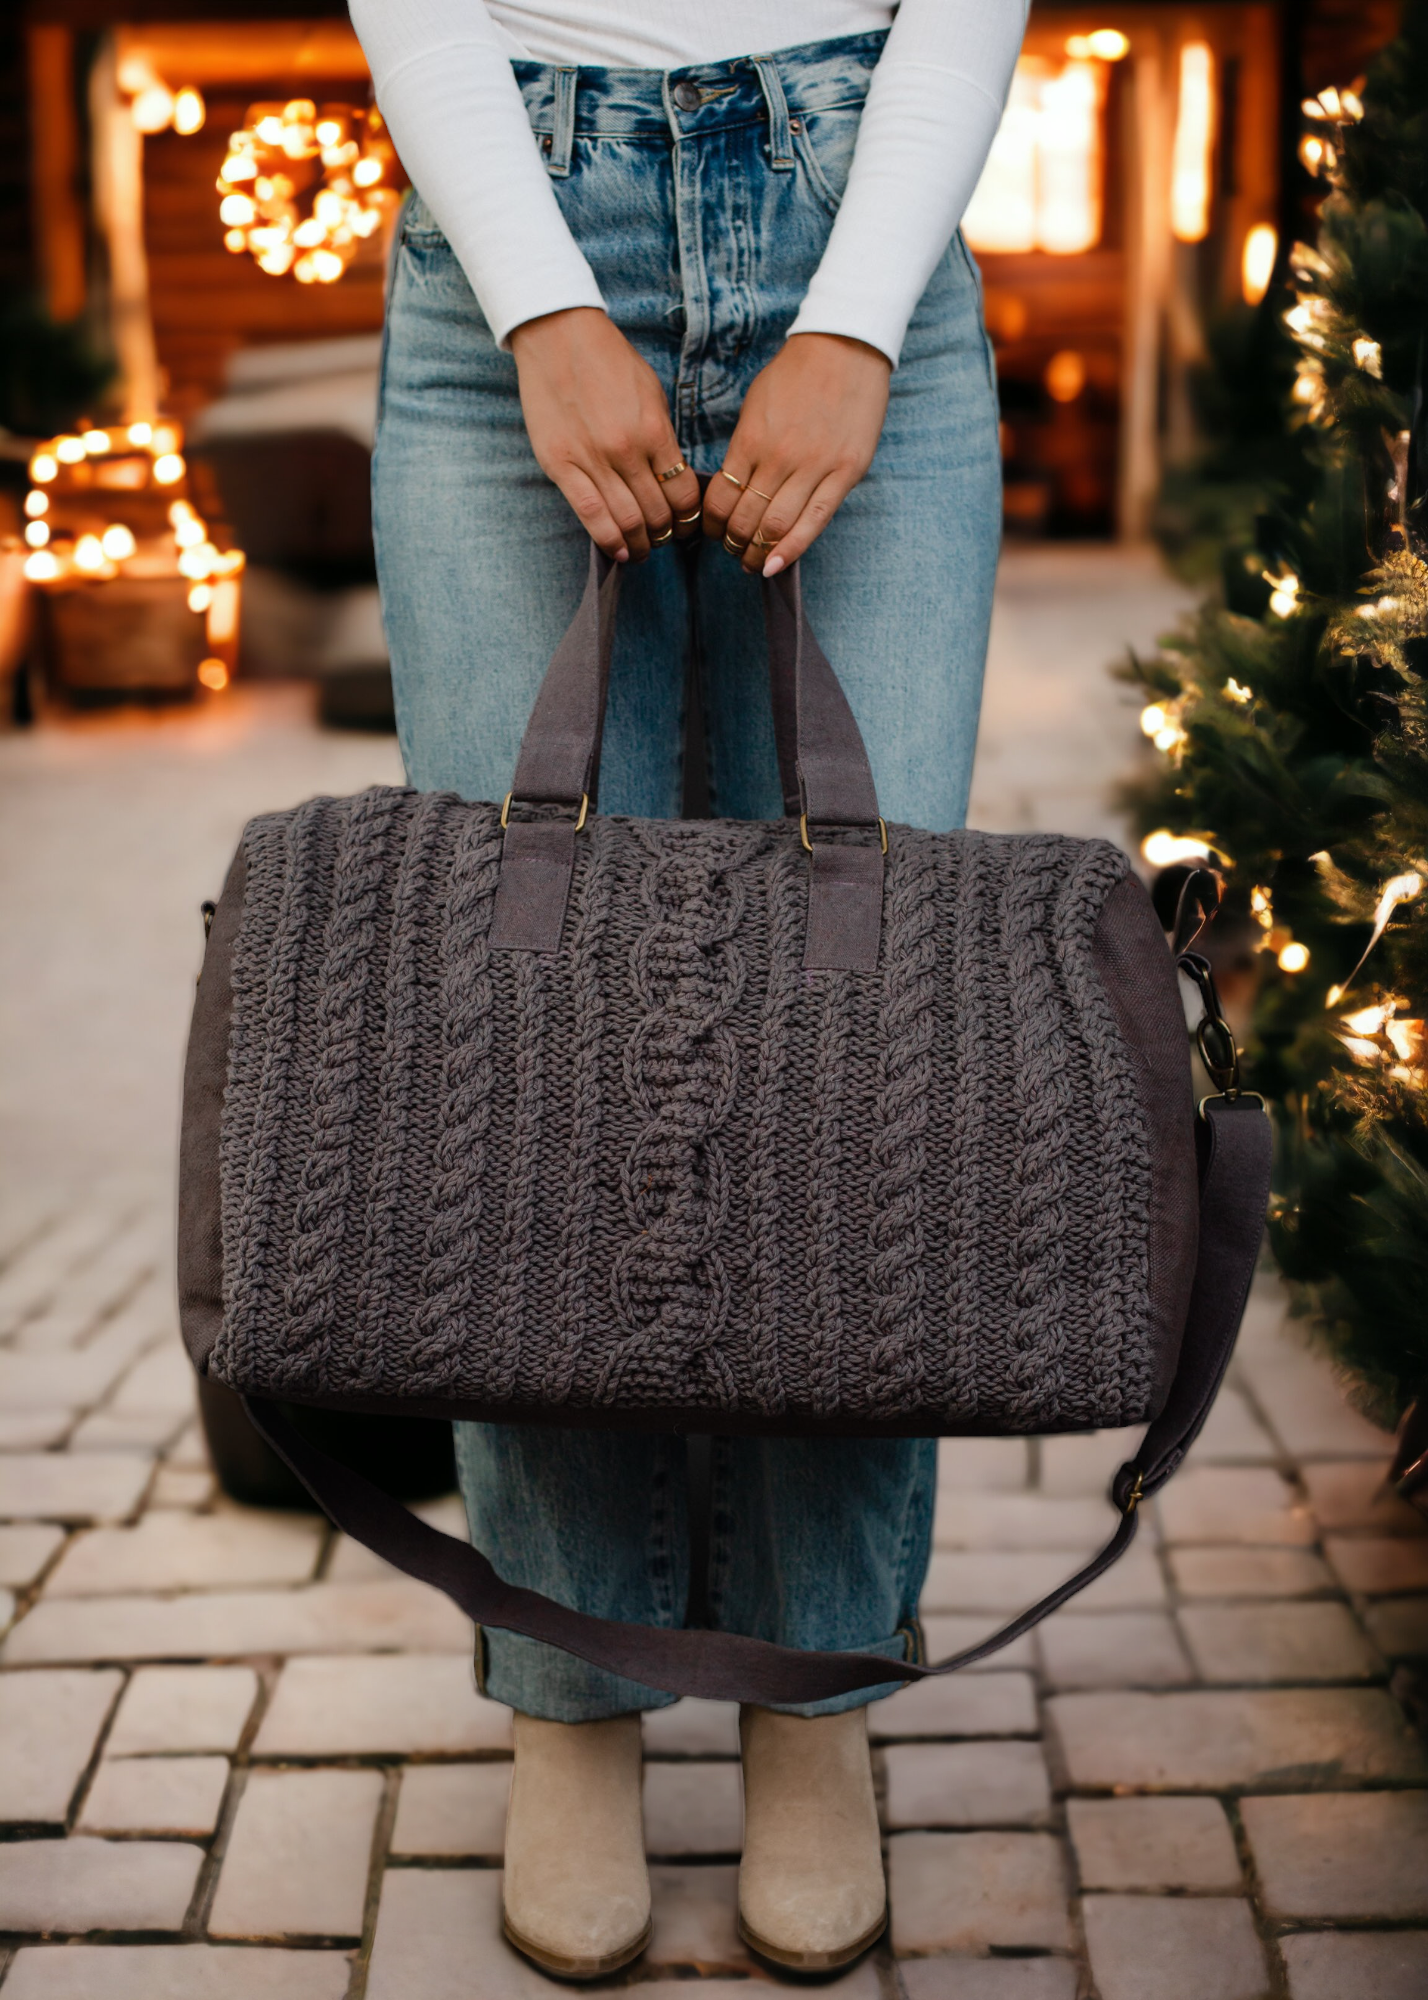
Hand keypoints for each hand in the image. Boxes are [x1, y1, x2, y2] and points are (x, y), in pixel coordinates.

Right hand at [509, 307, 701, 560]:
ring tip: (643, 549)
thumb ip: (662, 437)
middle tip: (665, 539)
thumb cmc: (609, 362)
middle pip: (658, 513)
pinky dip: (610, 541)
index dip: (690, 517)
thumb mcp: (651, 393)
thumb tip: (673, 477)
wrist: (559, 338)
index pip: (684, 493)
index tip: (687, 523)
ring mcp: (592, 461)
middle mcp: (627, 451)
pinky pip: (591, 516)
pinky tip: (620, 551)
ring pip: (627, 522)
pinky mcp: (562, 466)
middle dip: (667, 534)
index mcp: (654, 431)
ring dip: (641, 544)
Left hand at [702, 332, 891, 575]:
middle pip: (746, 519)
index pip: (721, 498)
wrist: (845, 348)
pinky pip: (815, 520)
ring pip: (777, 526)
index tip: (713, 532)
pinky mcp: (845, 473)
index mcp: (751, 440)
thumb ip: (744, 447)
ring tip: (752, 561)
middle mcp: (780, 458)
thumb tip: (732, 486)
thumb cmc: (796, 375)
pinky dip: (792, 549)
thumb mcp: (756, 405)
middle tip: (732, 551)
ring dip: (758, 552)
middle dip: (733, 543)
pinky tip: (776, 566)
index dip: (712, 524)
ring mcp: (815, 467)